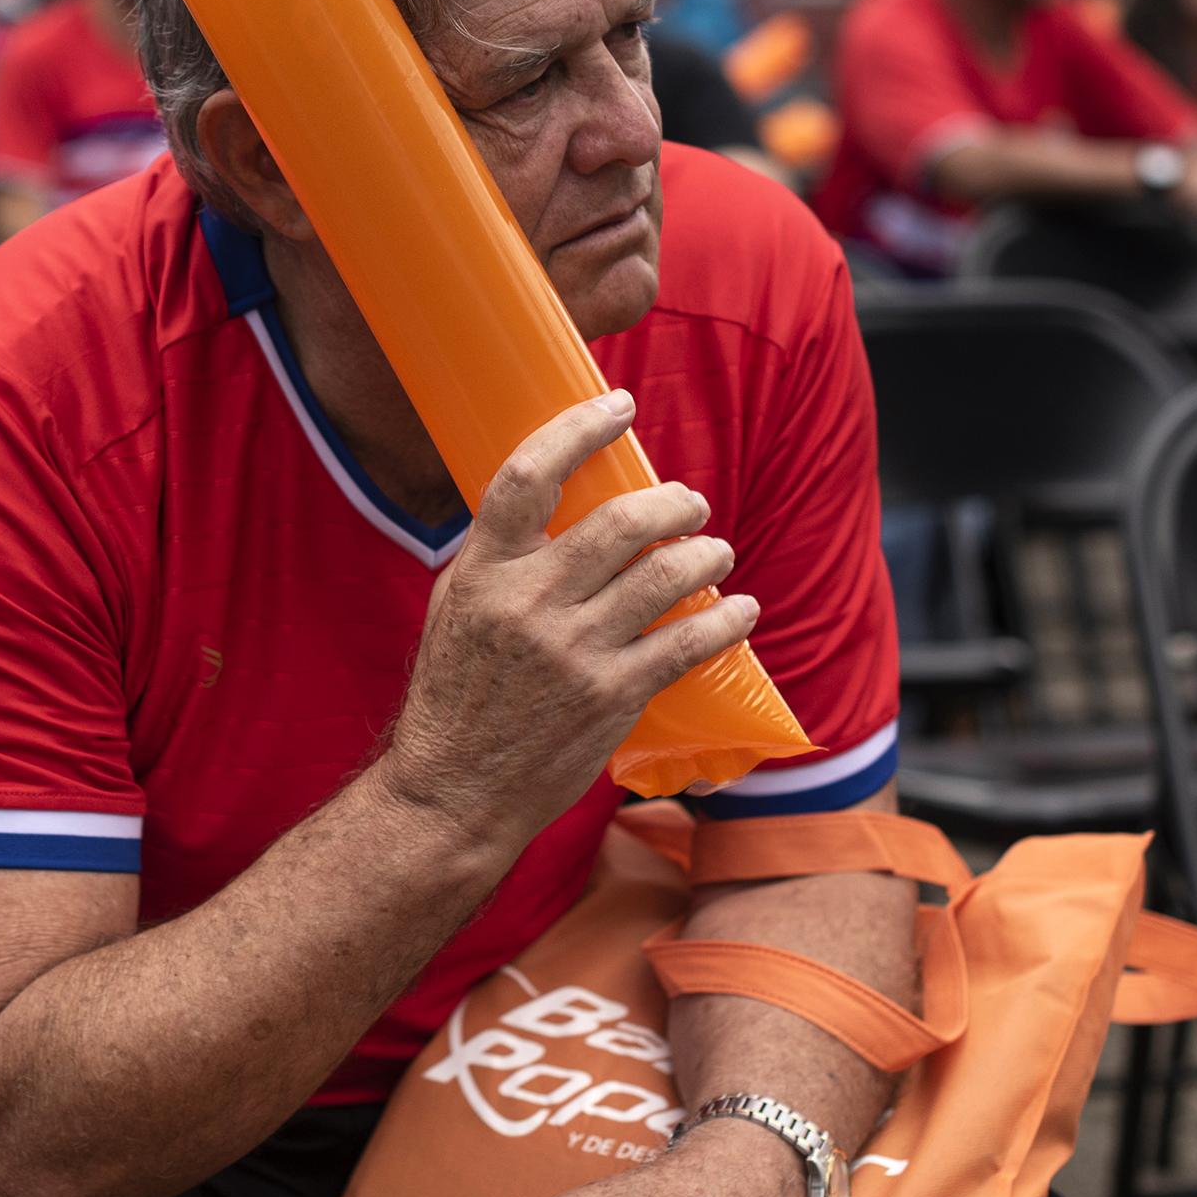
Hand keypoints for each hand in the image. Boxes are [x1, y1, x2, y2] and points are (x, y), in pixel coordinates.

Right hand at [377, 391, 758, 848]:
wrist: (454, 791)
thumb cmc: (453, 696)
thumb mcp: (454, 609)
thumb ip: (502, 558)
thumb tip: (560, 503)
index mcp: (482, 571)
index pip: (530, 474)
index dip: (580, 427)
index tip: (619, 404)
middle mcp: (529, 603)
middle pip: (620, 520)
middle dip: (673, 501)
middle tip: (690, 501)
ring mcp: (574, 651)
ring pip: (666, 575)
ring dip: (706, 552)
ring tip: (717, 549)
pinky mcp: (613, 696)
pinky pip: (687, 642)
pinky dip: (727, 619)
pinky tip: (743, 609)